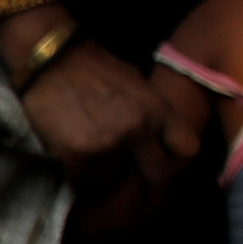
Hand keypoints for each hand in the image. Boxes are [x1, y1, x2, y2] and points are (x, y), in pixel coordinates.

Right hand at [0, 14, 192, 190]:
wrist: (54, 60)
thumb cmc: (97, 71)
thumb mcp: (139, 87)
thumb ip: (152, 117)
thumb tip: (159, 147)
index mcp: (159, 109)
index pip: (189, 149)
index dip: (178, 163)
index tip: (165, 167)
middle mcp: (140, 128)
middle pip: (159, 175)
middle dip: (148, 183)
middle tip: (134, 182)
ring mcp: (110, 143)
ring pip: (115, 179)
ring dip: (106, 172)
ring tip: (93, 152)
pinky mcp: (78, 154)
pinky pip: (85, 179)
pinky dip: (80, 172)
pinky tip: (74, 153)